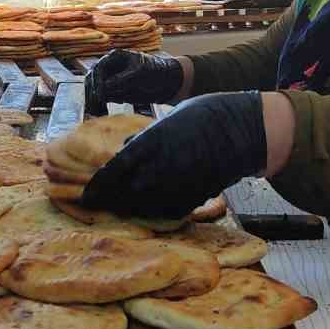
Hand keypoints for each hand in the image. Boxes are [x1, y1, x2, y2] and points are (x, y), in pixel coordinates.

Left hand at [81, 92, 266, 218]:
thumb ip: (145, 140)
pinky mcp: (194, 197)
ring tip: (117, 208)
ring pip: (143, 207)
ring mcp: (177, 185)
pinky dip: (153, 212)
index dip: (97, 186)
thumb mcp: (168, 120)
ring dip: (128, 209)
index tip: (86, 195)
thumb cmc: (205, 116)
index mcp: (150, 144)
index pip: (114, 171)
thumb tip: (126, 149)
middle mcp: (160, 168)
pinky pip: (166, 212)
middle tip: (96, 206)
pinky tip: (148, 209)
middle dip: (108, 201)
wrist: (243, 130)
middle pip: (124, 194)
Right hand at [84, 49, 183, 114]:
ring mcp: (111, 80)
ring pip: (96, 90)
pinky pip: (103, 99)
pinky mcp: (115, 92)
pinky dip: (101, 105)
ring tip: (99, 111)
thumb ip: (122, 79)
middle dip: (93, 92)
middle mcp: (110, 68)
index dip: (98, 80)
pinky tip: (104, 111)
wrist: (168, 83)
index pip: (99, 68)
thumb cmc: (156, 71)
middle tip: (96, 103)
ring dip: (95, 100)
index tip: (100, 93)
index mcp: (115, 57)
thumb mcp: (140, 72)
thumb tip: (104, 87)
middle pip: (93, 79)